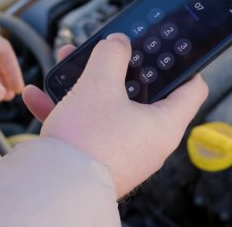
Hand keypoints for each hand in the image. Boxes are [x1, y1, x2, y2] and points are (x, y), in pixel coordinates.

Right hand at [22, 34, 207, 196]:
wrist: (52, 189)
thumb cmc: (86, 141)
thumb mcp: (99, 85)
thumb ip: (111, 56)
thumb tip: (118, 43)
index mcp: (165, 124)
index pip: (193, 88)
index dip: (185, 64)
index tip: (170, 48)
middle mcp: (150, 141)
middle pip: (144, 93)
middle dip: (120, 68)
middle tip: (109, 50)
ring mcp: (124, 152)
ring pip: (109, 108)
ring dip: (86, 84)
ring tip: (67, 65)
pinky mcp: (99, 160)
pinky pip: (87, 128)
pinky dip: (67, 110)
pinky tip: (39, 95)